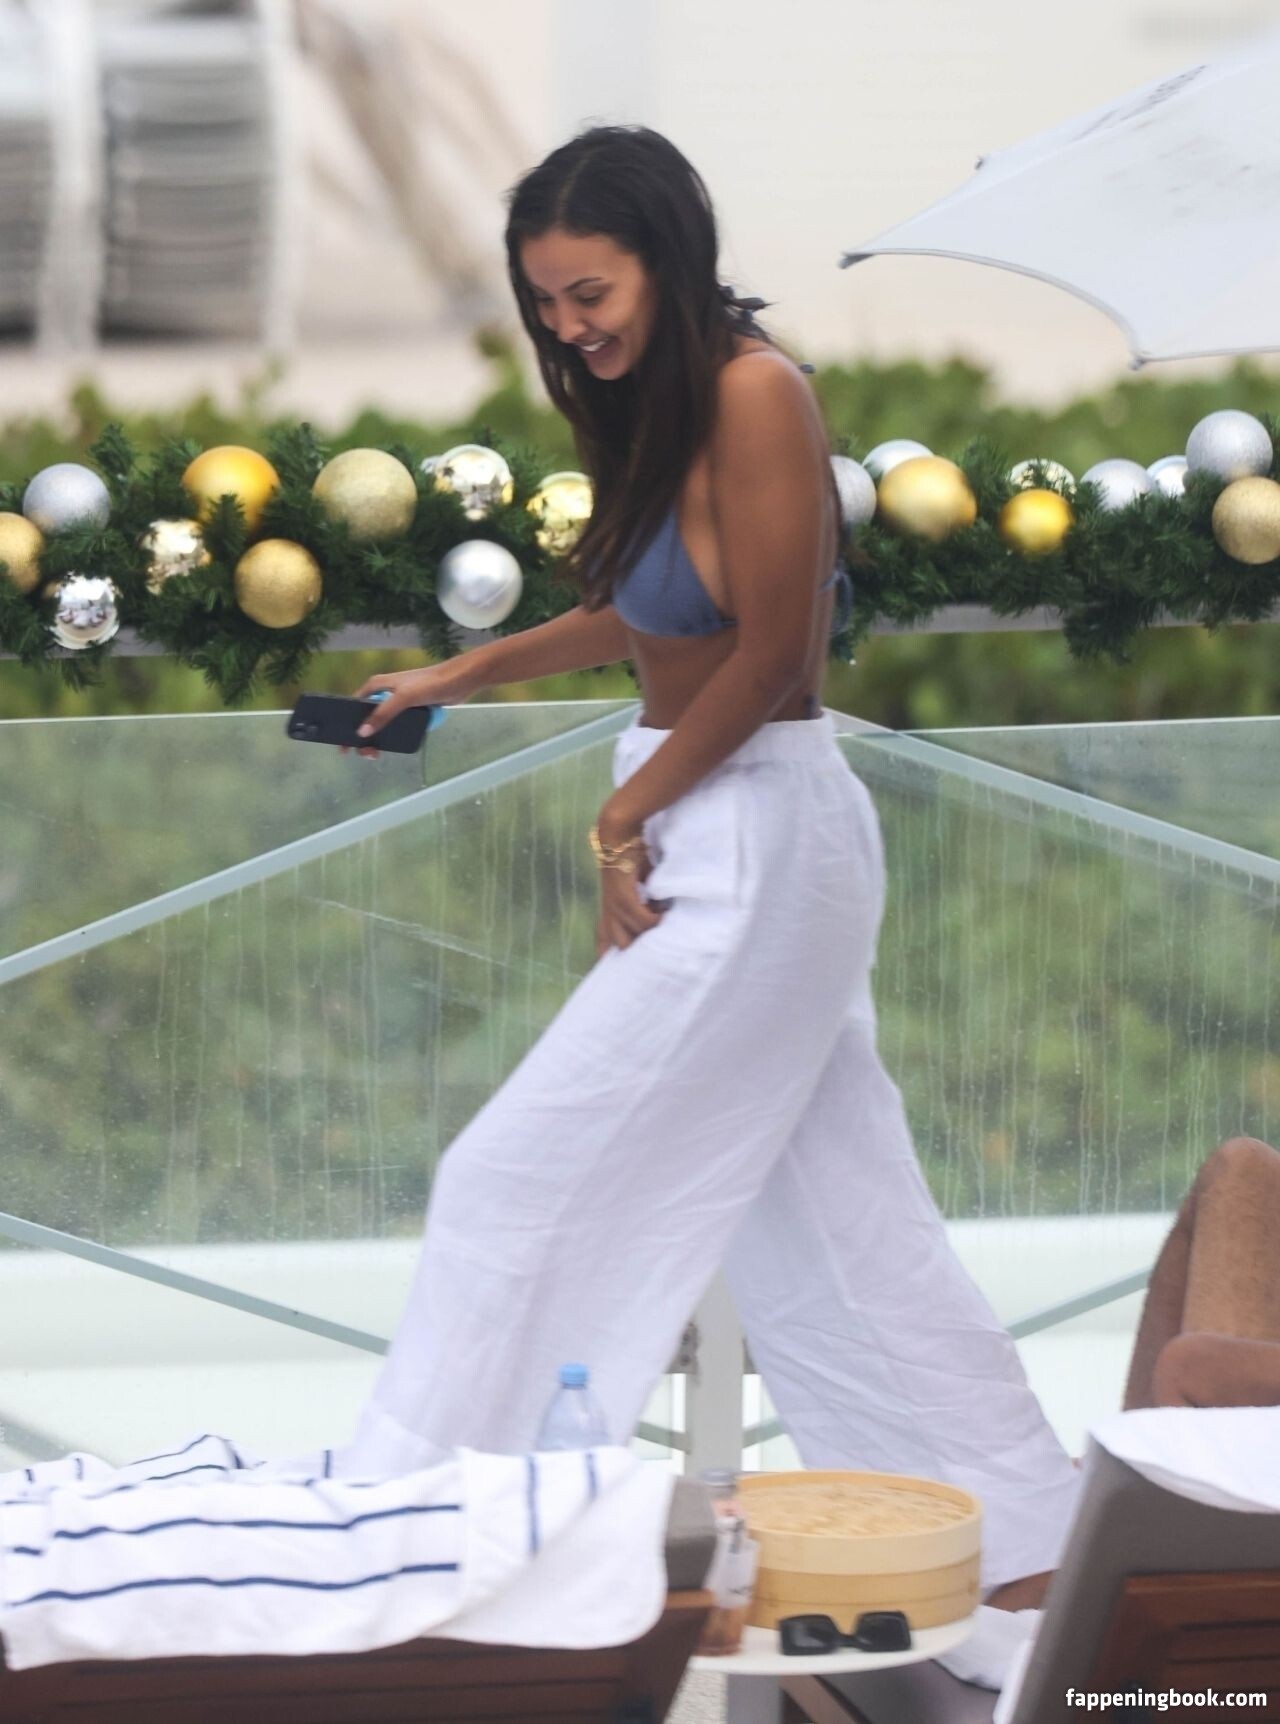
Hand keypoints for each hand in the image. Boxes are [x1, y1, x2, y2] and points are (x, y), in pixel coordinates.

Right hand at [339, 664, 460, 759]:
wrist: (458, 681)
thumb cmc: (429, 684)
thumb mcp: (403, 698)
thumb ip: (383, 714)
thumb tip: (362, 732)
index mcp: (376, 686)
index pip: (354, 706)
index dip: (347, 723)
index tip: (344, 743)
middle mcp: (384, 693)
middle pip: (367, 718)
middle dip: (363, 736)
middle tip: (365, 753)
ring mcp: (398, 703)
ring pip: (382, 724)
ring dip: (378, 738)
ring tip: (376, 753)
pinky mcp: (411, 711)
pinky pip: (396, 726)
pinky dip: (392, 736)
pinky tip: (390, 746)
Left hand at [593, 804, 667, 955]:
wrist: (618, 833)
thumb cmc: (630, 853)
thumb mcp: (637, 880)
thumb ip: (645, 897)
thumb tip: (662, 908)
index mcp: (609, 908)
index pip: (603, 940)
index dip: (609, 956)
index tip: (619, 971)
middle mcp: (608, 910)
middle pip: (619, 946)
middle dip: (638, 951)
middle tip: (658, 945)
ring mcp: (613, 906)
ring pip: (632, 937)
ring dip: (651, 933)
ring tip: (665, 921)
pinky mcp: (623, 898)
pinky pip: (642, 921)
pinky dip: (655, 920)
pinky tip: (664, 912)